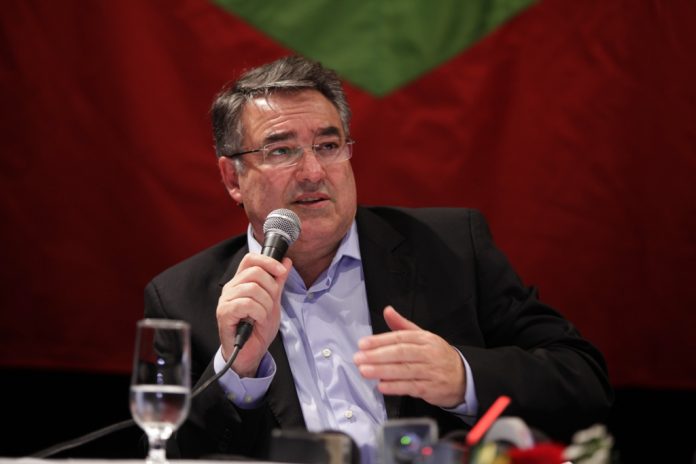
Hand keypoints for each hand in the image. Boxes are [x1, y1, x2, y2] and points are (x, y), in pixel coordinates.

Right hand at [216, 253, 291, 376]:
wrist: (251, 353)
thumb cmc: (258, 328)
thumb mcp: (273, 301)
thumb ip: (278, 282)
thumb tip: (286, 261)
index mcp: (241, 282)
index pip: (250, 259)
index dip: (267, 261)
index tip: (281, 271)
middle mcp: (231, 288)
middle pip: (255, 272)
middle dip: (271, 289)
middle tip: (270, 305)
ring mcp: (226, 300)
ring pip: (253, 288)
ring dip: (265, 305)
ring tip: (262, 316)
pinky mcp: (224, 313)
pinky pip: (247, 304)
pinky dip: (258, 313)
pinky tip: (256, 322)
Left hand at [353, 305, 466, 407]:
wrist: (464, 377)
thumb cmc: (437, 356)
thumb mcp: (423, 337)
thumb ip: (402, 325)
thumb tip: (388, 311)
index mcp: (425, 338)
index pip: (400, 337)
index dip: (380, 340)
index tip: (363, 344)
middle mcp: (428, 353)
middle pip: (401, 353)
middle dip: (377, 356)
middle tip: (359, 358)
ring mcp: (431, 371)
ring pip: (404, 370)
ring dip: (382, 371)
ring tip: (365, 371)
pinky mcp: (431, 388)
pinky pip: (411, 387)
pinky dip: (395, 387)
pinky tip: (382, 386)